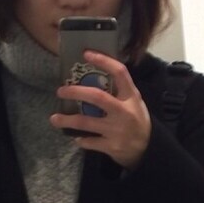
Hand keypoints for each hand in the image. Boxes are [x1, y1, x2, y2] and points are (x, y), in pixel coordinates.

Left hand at [51, 50, 150, 169]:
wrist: (149, 148)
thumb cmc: (138, 120)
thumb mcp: (135, 102)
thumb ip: (120, 91)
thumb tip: (93, 76)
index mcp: (131, 97)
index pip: (120, 73)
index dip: (103, 61)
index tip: (86, 54)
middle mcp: (124, 112)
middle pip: (97, 97)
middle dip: (76, 92)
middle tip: (60, 91)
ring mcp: (117, 130)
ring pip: (86, 122)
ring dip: (67, 120)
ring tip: (54, 118)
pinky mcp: (111, 146)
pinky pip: (90, 142)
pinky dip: (81, 140)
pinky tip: (77, 137)